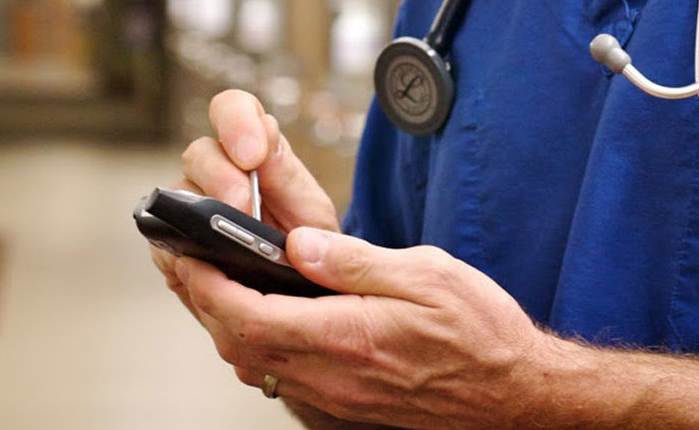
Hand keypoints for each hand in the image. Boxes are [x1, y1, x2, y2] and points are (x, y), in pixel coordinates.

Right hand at [150, 90, 339, 312]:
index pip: (233, 110)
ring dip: (198, 217)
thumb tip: (264, 147)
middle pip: (199, 153)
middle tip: (242, 207)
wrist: (299, 294)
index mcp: (254, 151)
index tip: (252, 155)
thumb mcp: (313, 217)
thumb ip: (292, 181)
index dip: (237, 121)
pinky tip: (203, 264)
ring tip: (226, 243)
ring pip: (176, 194)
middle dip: (221, 179)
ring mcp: (189, 207)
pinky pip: (160, 239)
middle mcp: (216, 171)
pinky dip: (179, 251)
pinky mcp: (172, 243)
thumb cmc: (311, 250)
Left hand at [178, 227, 570, 428]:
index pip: (246, 314)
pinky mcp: (344, 403)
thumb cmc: (481, 334)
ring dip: (224, 324)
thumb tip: (297, 243)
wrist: (517, 394)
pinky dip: (255, 343)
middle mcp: (329, 376)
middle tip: (181, 260)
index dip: (205, 283)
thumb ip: (354, 260)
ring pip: (253, 362)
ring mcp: (334, 396)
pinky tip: (260, 318)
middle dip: (201, 300)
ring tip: (210, 282)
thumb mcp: (426, 275)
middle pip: (236, 343)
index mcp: (343, 338)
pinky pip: (280, 375)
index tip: (184, 252)